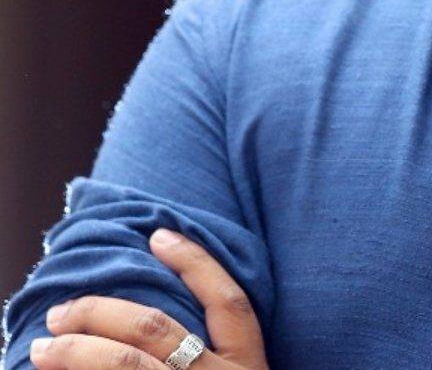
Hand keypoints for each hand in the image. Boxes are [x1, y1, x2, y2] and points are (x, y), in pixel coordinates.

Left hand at [30, 227, 268, 369]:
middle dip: (103, 313)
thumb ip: (215, 363)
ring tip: (42, 346)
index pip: (228, 301)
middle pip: (158, 331)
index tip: (158, 234)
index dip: (196, 262)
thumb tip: (154, 330)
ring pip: (126, 367)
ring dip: (77, 351)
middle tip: (62, 310)